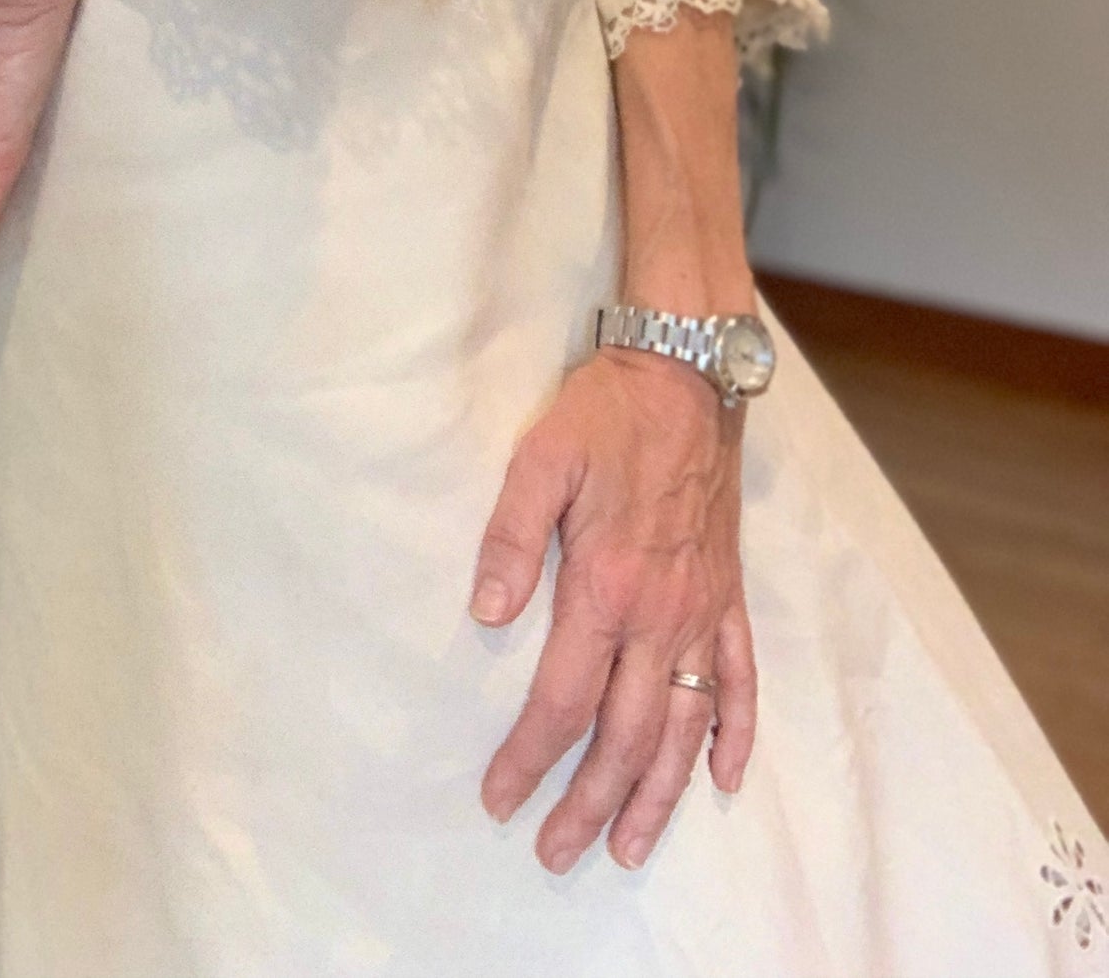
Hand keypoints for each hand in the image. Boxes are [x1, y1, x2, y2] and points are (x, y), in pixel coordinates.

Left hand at [470, 347, 755, 872]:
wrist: (686, 374)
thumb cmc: (605, 415)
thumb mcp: (540, 459)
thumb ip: (510, 538)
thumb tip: (486, 612)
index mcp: (607, 588)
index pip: (563, 700)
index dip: (530, 758)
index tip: (500, 798)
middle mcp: (661, 616)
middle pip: (626, 736)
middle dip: (589, 803)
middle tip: (556, 853)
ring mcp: (701, 611)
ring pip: (685, 727)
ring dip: (659, 795)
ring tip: (628, 846)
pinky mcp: (728, 596)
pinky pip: (740, 680)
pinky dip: (735, 734)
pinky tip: (723, 778)